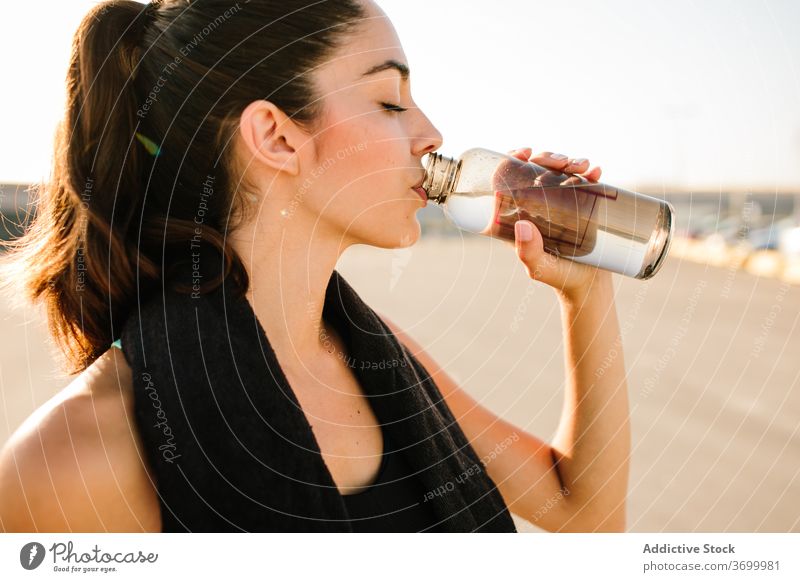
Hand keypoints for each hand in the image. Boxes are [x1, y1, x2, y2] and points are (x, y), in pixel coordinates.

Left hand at [506, 147, 608, 298]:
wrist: (590, 286)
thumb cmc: (559, 278)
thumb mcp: (540, 268)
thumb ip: (528, 253)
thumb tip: (521, 224)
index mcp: (519, 215)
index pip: (509, 180)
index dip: (512, 160)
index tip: (525, 152)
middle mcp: (538, 206)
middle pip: (537, 171)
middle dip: (548, 158)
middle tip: (561, 161)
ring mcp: (561, 205)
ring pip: (560, 172)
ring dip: (570, 161)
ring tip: (581, 166)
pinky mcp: (583, 206)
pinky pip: (584, 182)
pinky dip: (590, 172)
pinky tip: (595, 171)